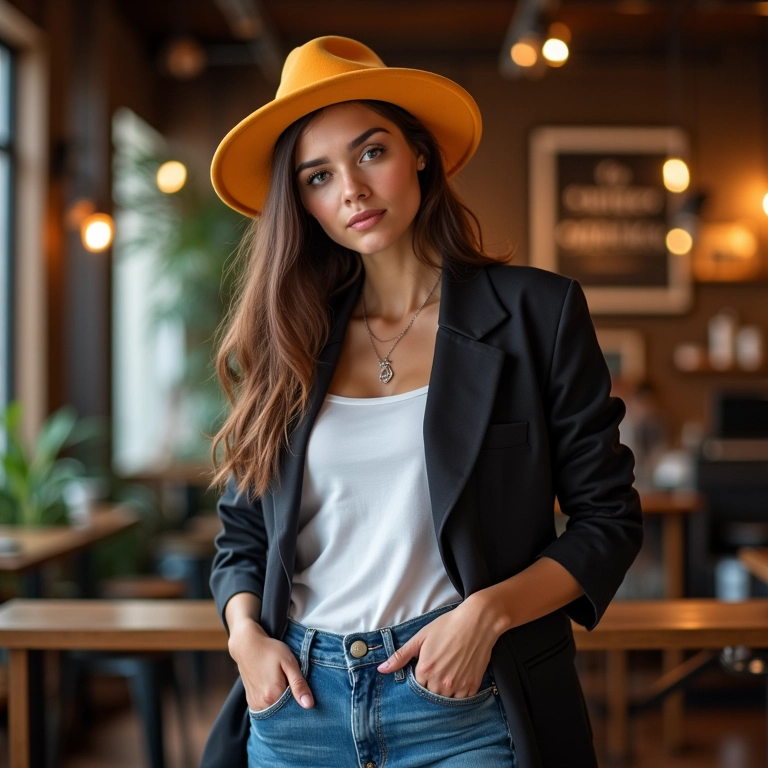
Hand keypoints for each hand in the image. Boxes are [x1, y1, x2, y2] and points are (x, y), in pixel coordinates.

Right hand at [228, 618, 313, 710]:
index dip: (302, 701)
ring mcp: (255, 705)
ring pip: (276, 712)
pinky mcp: (251, 702)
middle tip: (293, 684)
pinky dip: (274, 704)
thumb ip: (299, 684)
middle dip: (292, 704)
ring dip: (283, 704)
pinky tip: (276, 689)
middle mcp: (262, 704)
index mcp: (273, 695)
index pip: (295, 710)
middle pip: (284, 713)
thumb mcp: (289, 662)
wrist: (247, 646)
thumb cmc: (270, 651)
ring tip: (284, 684)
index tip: (303, 690)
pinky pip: (267, 709)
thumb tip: (309, 705)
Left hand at [376, 596, 500, 697]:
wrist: (476, 622)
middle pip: (430, 694)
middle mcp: (440, 682)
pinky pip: (461, 700)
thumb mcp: (421, 637)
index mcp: (425, 669)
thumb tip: (381, 669)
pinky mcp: (472, 686)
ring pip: (445, 700)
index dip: (420, 677)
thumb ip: (401, 655)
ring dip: (444, 691)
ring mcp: (457, 685)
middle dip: (431, 685)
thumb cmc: (447, 626)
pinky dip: (458, 693)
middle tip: (438, 669)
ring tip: (448, 673)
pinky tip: (459, 677)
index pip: (416, 686)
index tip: (425, 668)